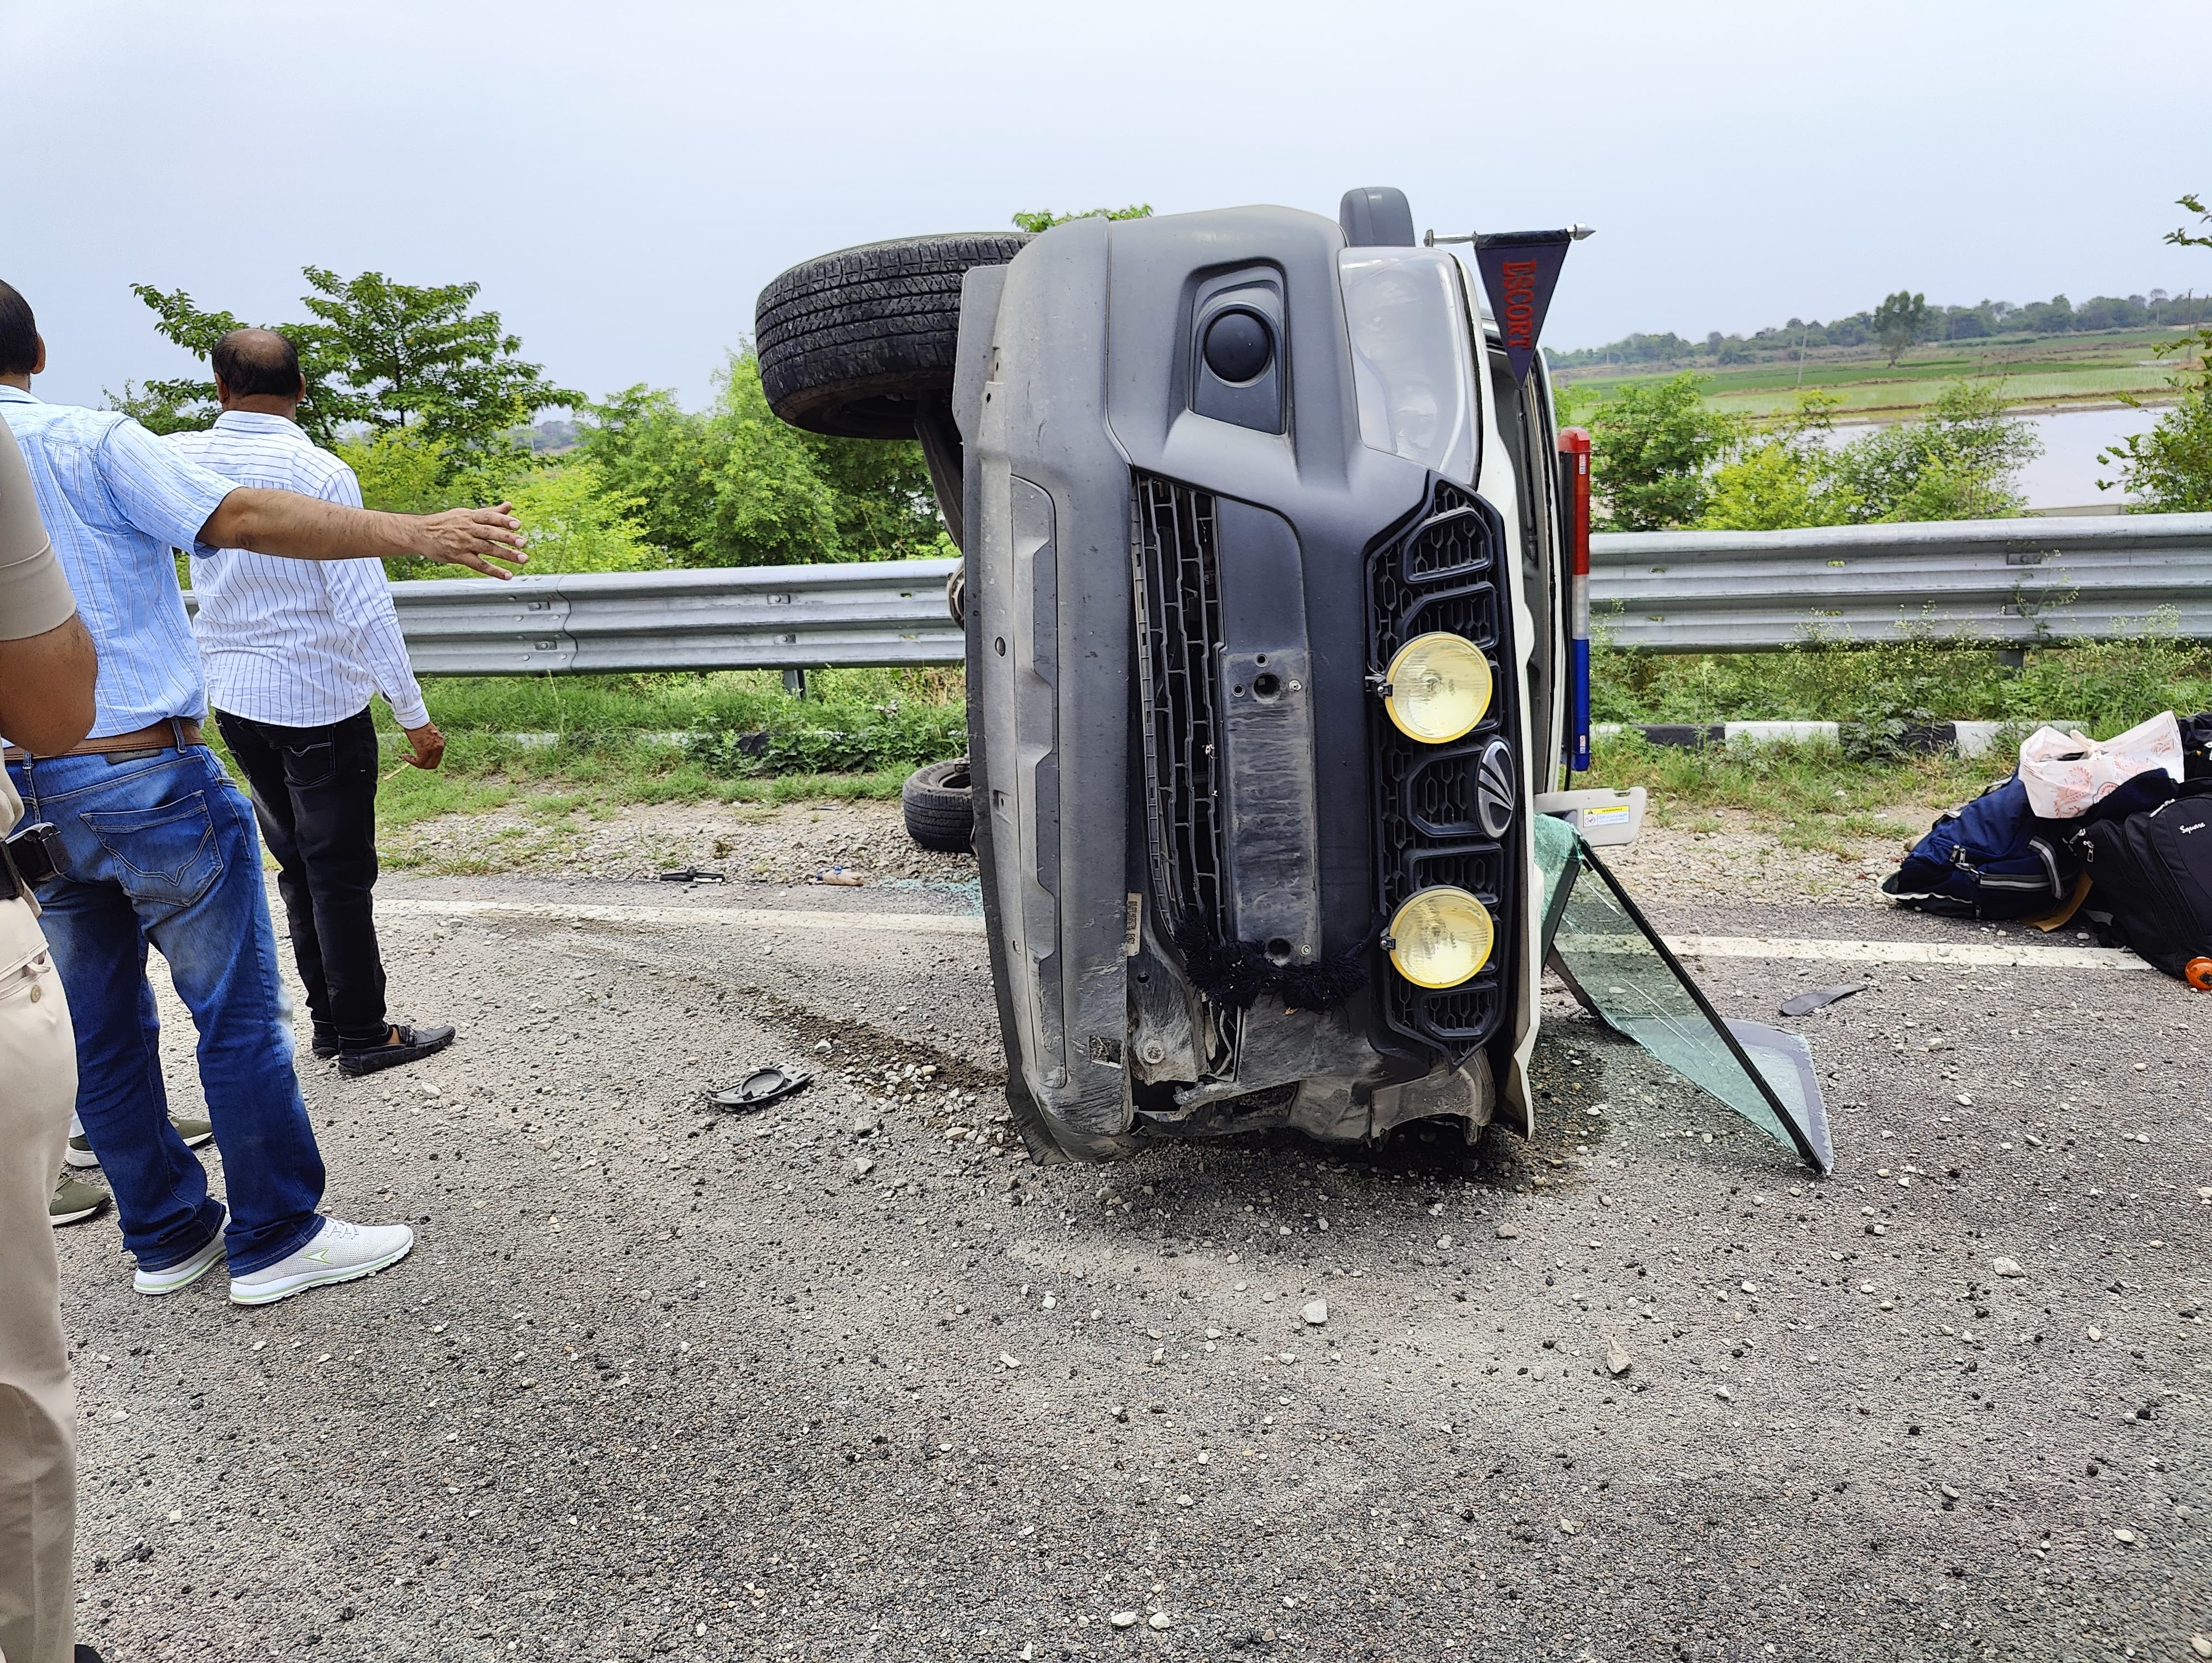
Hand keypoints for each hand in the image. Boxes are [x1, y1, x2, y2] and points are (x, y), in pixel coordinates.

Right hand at [400, 721, 445, 769]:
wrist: (415, 718)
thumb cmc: (419, 724)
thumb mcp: (429, 735)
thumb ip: (430, 742)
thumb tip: (424, 749)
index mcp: (441, 743)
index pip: (437, 759)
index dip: (427, 761)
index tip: (418, 758)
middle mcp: (440, 747)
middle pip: (433, 764)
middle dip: (423, 765)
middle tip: (414, 761)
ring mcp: (433, 749)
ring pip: (426, 765)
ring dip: (417, 764)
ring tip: (408, 758)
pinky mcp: (425, 750)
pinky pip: (419, 763)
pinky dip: (411, 761)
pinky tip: (405, 756)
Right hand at [410, 503, 526, 577]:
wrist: (420, 533)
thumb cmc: (447, 523)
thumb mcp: (467, 514)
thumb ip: (491, 512)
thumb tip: (509, 506)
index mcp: (471, 517)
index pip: (489, 517)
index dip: (503, 520)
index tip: (517, 524)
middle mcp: (468, 529)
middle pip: (490, 533)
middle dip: (507, 537)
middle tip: (522, 542)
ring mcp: (463, 543)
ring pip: (487, 549)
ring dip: (506, 554)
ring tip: (522, 559)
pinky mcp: (459, 556)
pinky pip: (479, 565)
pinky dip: (493, 570)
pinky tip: (506, 575)